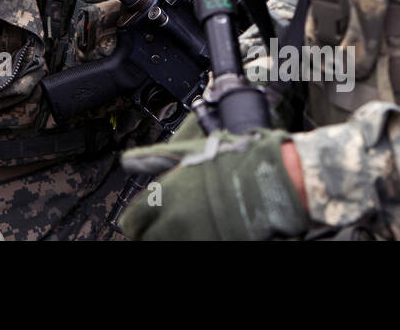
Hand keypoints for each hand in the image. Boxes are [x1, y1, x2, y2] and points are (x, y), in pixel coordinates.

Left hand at [120, 120, 309, 240]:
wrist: (272, 180)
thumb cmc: (233, 161)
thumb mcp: (188, 152)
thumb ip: (153, 158)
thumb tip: (128, 160)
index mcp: (164, 195)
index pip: (132, 221)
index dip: (139, 220)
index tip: (145, 218)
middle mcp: (175, 221)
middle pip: (147, 239)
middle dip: (153, 232)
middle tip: (167, 224)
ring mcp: (193, 238)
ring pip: (166, 246)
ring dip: (172, 238)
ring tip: (188, 227)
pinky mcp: (212, 245)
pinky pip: (191, 248)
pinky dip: (193, 241)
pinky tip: (203, 232)